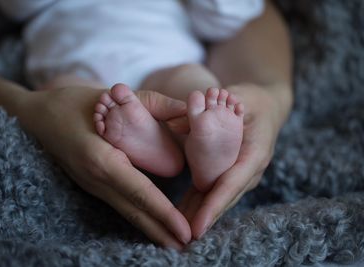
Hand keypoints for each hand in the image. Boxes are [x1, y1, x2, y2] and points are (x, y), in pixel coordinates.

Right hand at [16, 86, 190, 247]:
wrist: (35, 116)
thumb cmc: (73, 103)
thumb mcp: (112, 95)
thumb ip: (153, 103)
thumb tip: (188, 111)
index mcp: (101, 158)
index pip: (139, 192)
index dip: (163, 213)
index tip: (185, 231)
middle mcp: (96, 179)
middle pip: (134, 211)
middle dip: (161, 231)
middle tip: (188, 246)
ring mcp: (91, 185)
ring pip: (126, 211)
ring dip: (151, 229)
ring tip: (174, 242)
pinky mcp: (92, 184)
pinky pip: (119, 204)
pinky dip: (138, 216)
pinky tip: (150, 223)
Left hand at [177, 83, 291, 238]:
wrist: (267, 105)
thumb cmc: (253, 99)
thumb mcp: (236, 97)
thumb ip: (210, 111)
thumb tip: (174, 125)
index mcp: (255, 153)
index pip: (231, 184)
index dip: (213, 206)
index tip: (197, 227)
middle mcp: (250, 169)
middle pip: (224, 198)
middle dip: (204, 217)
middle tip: (182, 236)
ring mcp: (242, 173)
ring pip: (219, 198)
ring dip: (200, 214)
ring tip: (179, 231)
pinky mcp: (232, 172)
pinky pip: (216, 189)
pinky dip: (201, 202)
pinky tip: (184, 212)